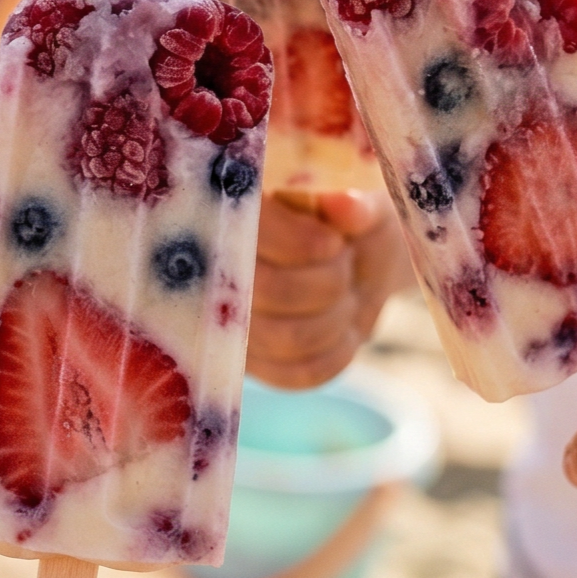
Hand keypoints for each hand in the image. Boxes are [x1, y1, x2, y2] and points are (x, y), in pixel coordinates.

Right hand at [246, 190, 413, 388]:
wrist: (358, 265)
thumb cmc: (352, 225)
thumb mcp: (362, 203)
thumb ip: (356, 203)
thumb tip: (344, 206)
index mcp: (231, 213)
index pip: (246, 233)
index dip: (297, 244)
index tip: (335, 241)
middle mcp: (214, 270)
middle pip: (269, 290)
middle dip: (327, 281)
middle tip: (345, 264)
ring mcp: (229, 324)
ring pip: (289, 338)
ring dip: (336, 317)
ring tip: (347, 294)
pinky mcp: (254, 364)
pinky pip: (300, 373)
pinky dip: (337, 352)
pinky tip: (345, 330)